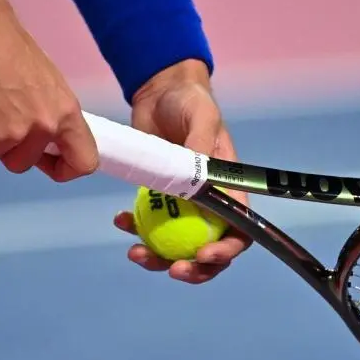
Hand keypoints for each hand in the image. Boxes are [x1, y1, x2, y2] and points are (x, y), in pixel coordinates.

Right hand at [0, 0, 98, 181]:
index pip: (84, 161)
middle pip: (23, 163)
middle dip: (6, 146)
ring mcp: (13, 133)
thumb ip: (49, 113)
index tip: (47, 160)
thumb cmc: (7, 47)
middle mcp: (45, 126)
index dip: (63, 167)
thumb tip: (45, 139)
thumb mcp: (47, 83)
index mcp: (67, 112)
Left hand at [112, 60, 251, 283]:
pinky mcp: (157, 198)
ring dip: (158, 257)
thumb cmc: (189, 100)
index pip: (239, 230)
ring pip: (176, 246)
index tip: (202, 255)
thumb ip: (201, 144)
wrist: (159, 91)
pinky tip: (120, 221)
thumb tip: (199, 175)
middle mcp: (210, 202)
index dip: (226, 250)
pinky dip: (135, 229)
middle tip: (171, 269)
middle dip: (193, 268)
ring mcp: (182, 205)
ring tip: (135, 252)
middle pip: (209, 249)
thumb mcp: (201, 116)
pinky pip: (148, 225)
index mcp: (230, 188)